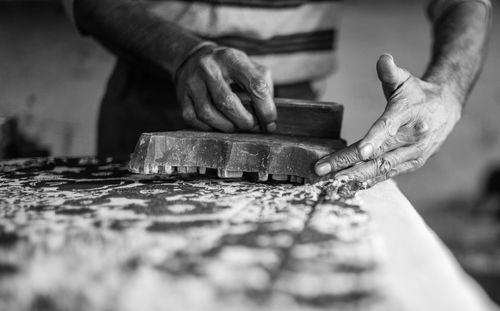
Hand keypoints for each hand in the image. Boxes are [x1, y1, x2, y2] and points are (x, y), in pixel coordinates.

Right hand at [175, 45, 276, 132]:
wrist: (193, 57)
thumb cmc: (229, 67)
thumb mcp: (248, 66)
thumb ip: (263, 88)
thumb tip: (269, 121)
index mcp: (231, 58)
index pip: (255, 85)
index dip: (266, 108)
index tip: (270, 121)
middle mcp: (209, 68)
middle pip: (228, 103)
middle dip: (245, 121)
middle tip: (252, 126)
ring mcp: (192, 82)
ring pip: (209, 114)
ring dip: (228, 127)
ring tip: (237, 126)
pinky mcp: (182, 96)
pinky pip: (196, 120)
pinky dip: (211, 128)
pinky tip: (219, 124)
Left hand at [315, 54, 461, 185]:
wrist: (446, 109)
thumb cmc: (418, 93)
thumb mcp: (405, 79)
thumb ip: (390, 72)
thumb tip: (383, 59)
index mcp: (408, 114)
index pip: (388, 128)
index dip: (373, 140)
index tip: (359, 151)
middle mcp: (412, 138)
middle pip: (377, 154)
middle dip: (347, 164)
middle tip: (321, 170)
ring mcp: (413, 154)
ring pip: (380, 170)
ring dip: (353, 178)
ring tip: (328, 183)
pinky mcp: (412, 164)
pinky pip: (387, 175)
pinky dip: (367, 182)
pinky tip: (347, 186)